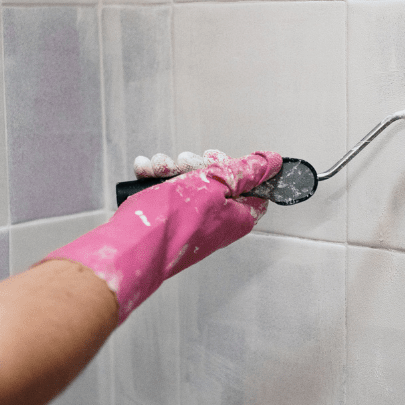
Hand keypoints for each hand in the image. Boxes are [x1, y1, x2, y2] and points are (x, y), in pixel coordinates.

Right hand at [43, 151, 282, 321]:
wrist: (131, 246)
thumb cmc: (172, 221)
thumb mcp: (215, 184)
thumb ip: (246, 171)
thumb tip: (272, 163)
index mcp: (238, 216)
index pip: (254, 186)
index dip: (237, 167)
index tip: (218, 158)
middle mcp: (218, 221)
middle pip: (218, 180)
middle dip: (196, 164)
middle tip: (185, 163)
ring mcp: (193, 221)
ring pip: (190, 182)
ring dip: (172, 169)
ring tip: (159, 169)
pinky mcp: (170, 220)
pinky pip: (169, 192)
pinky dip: (157, 179)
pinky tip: (147, 174)